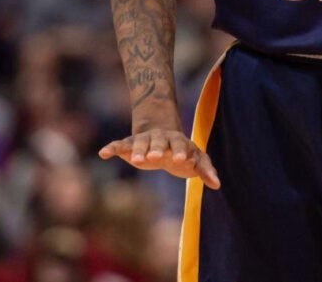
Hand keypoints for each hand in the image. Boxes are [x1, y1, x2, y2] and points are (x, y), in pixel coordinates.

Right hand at [98, 128, 220, 188]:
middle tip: (155, 158)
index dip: (181, 151)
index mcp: (177, 141)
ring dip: (138, 151)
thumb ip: (206, 170)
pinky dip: (111, 148)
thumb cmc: (182, 152)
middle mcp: (159, 138)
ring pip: (139, 143)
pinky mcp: (128, 145)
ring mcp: (143, 140)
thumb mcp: (195, 160)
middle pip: (158, 142)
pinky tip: (103, 154)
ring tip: (136, 161)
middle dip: (157, 149)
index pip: (180, 144)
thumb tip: (218, 185)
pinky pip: (119, 145)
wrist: (161, 137)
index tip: (182, 160)